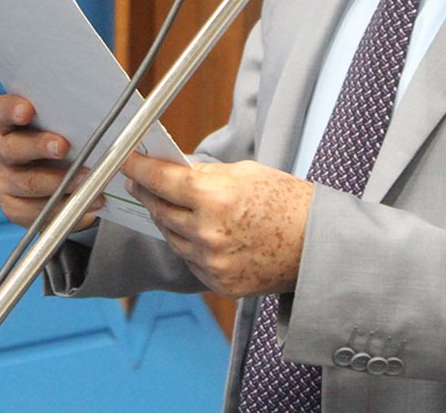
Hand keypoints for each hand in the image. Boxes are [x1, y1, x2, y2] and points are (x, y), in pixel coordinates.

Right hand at [0, 94, 102, 229]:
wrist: (60, 185)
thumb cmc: (67, 145)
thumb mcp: (66, 126)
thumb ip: (73, 115)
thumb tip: (111, 102)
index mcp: (9, 124)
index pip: (0, 111)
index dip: (11, 109)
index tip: (28, 110)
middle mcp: (2, 151)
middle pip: (12, 148)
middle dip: (39, 146)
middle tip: (63, 146)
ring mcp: (5, 180)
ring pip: (26, 183)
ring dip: (59, 182)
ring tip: (87, 179)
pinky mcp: (14, 207)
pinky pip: (37, 211)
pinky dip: (65, 206)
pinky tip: (88, 201)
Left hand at [122, 154, 312, 296]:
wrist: (319, 245)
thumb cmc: (288, 202)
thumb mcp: (245, 173)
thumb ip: (205, 176)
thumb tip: (175, 172)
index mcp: (215, 199)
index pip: (162, 181)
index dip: (139, 168)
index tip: (127, 161)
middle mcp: (208, 233)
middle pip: (161, 210)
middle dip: (148, 192)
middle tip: (141, 181)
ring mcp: (212, 262)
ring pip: (172, 237)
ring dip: (167, 219)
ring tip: (167, 204)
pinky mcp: (219, 283)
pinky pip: (190, 259)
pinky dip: (189, 244)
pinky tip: (196, 231)